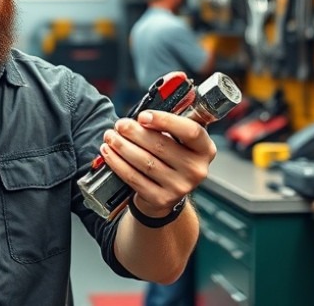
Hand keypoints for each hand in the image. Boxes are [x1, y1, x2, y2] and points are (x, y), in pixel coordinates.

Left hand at [99, 110, 216, 216]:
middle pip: (161, 146)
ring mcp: (179, 186)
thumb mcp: (179, 140)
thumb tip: (144, 113)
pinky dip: (117, 163)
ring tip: (111, 136)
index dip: (165, 121)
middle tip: (120, 125)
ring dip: (122, 146)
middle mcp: (196, 169)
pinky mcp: (160, 198)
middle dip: (135, 132)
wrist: (167, 193)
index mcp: (205, 149)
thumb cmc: (171, 157)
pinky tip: (109, 153)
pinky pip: (134, 177)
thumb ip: (169, 124)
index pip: (190, 131)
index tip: (143, 115)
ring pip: (145, 162)